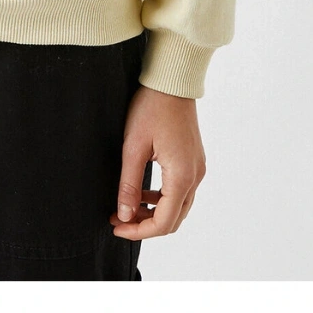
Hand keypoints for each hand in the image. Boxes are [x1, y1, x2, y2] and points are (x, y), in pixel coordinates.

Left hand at [109, 84, 205, 239]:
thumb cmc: (151, 107)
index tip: (116, 227)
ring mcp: (197, 168)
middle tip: (118, 219)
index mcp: (182, 176)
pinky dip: (162, 198)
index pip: (163, 222)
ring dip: (153, 212)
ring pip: (178, 207)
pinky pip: (180, 191)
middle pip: (173, 219)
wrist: (172, 81)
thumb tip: (124, 216)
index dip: (139, 231)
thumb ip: (129, 185)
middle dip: (145, 225)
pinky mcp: (193, 160)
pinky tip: (142, 192)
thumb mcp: (133, 147)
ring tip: (126, 208)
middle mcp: (195, 177)